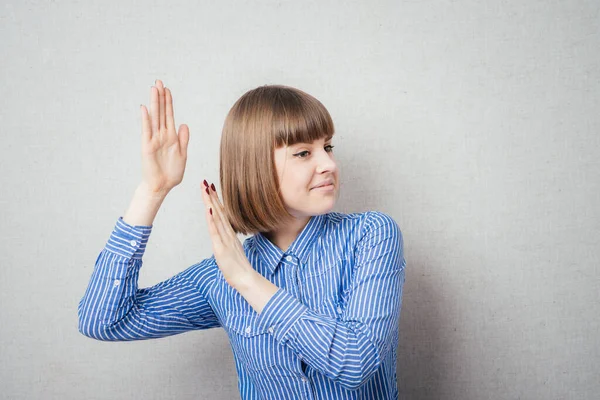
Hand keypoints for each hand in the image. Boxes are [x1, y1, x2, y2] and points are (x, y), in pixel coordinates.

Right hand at [139, 79, 189, 194]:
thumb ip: (184, 139)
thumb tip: (184, 124)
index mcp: (171, 136)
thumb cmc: (172, 173)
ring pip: (154, 117)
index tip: (167, 89)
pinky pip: (147, 131)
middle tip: (159, 81)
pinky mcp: (147, 146)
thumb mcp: (183, 154)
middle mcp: (162, 135)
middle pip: (161, 112)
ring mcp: (154, 139)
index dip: (168, 102)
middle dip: (160, 97)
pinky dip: (146, 120)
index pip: (169, 115)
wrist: (163, 186)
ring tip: (153, 89)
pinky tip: (145, 109)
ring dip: (154, 103)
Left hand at [201, 180, 254, 287]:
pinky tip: (209, 209)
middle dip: (212, 196)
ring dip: (211, 202)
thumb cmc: (237, 267)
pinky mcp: (221, 248)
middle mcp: (227, 233)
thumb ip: (227, 241)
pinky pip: (215, 231)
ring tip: (206, 189)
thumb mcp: (231, 250)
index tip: (211, 187)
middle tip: (206, 182)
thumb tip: (223, 234)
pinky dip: (212, 219)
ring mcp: (225, 239)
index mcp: (229, 234)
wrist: (245, 279)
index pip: (222, 213)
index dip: (216, 200)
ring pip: (217, 217)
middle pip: (219, 211)